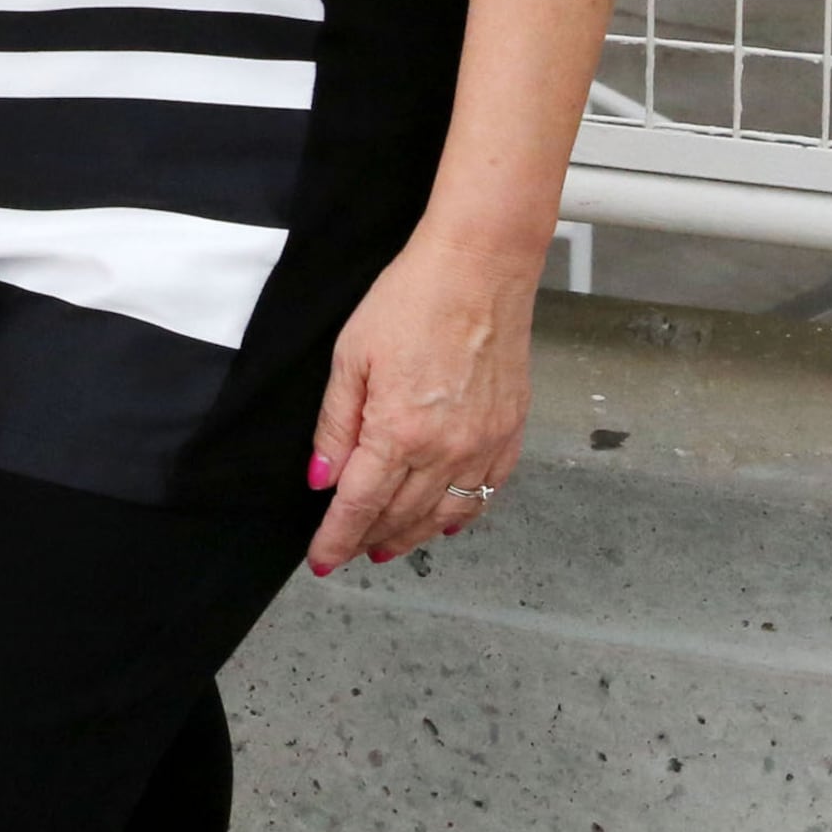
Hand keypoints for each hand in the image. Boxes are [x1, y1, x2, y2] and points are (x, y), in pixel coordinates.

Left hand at [304, 232, 537, 574]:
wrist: (478, 270)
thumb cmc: (411, 300)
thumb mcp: (350, 357)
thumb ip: (336, 425)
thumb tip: (322, 477)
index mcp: (399, 431)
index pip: (360, 506)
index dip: (336, 539)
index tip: (321, 561)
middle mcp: (446, 449)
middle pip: (401, 516)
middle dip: (369, 540)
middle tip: (348, 552)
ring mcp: (483, 445)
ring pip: (445, 514)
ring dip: (413, 535)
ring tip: (388, 546)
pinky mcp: (510, 433)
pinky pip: (485, 492)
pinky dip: (462, 514)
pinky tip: (445, 521)